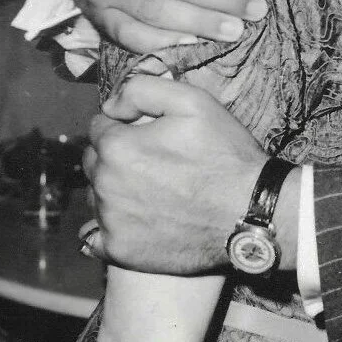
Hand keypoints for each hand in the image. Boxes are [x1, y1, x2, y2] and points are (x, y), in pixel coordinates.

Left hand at [83, 74, 289, 273]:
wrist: (248, 211)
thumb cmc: (223, 154)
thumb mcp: (193, 101)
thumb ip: (141, 90)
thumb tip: (111, 104)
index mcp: (117, 147)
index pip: (99, 126)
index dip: (124, 124)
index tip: (149, 131)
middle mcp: (105, 186)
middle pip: (93, 161)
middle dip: (115, 154)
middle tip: (153, 158)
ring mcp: (111, 222)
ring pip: (97, 195)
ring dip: (114, 188)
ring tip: (152, 188)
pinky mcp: (120, 251)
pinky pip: (95, 235)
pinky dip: (110, 225)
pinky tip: (136, 218)